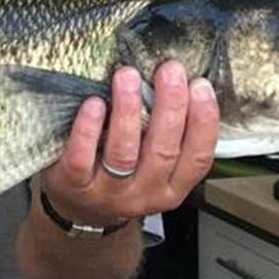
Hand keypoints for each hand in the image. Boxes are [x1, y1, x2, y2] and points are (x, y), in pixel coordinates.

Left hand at [40, 61, 218, 229]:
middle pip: (163, 151)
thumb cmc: (121, 175)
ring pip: (123, 153)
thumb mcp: (153, 165)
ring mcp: (108, 192)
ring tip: (128, 76)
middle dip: (170, 106)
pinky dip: (88, 129)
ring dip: (128, 111)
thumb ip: (167, 134)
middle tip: (169, 70)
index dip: (203, 122)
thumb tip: (180, 82)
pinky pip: (82, 158)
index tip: (200, 85)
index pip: (197, 158)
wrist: (78, 208)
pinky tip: (94, 103)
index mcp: (171, 187)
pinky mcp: (74, 184)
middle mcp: (144, 194)